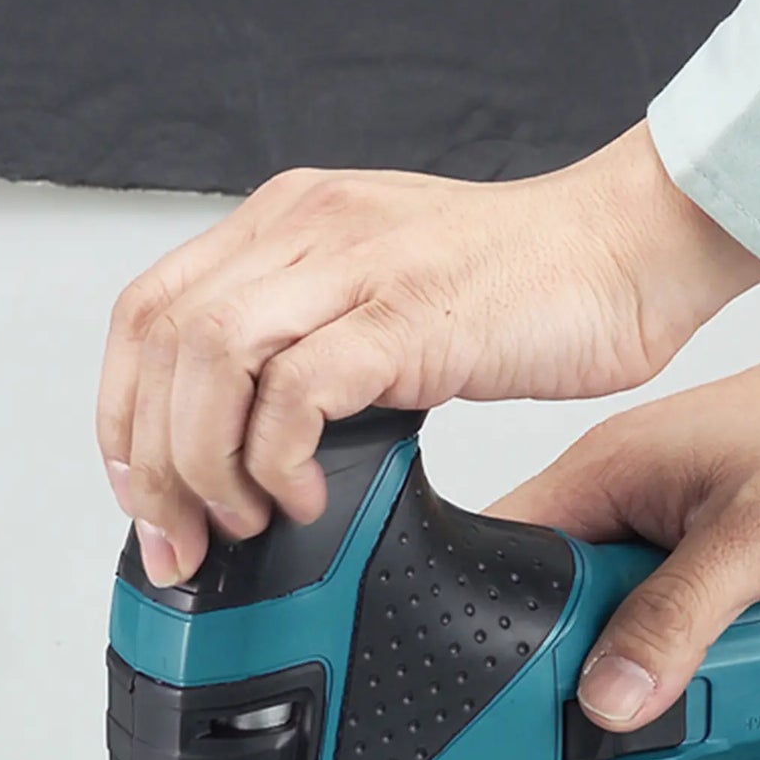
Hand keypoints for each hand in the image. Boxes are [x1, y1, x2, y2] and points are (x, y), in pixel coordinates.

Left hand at [97, 124, 759, 584]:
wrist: (632, 251)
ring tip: (245, 521)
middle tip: (183, 535)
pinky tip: (308, 497)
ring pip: (207, 361)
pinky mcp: (408, 317)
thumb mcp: (400, 297)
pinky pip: (296, 392)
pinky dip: (279, 458)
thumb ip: (330, 341)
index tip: (150, 488)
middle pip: (160, 339)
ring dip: (204, 462)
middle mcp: (311, 232)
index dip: (127, 409)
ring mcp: (357, 268)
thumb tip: (279, 438)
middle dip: (151, 458)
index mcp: (298, 224)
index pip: (152, 310)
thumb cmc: (540, 283)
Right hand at [492, 337, 759, 759]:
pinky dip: (712, 684)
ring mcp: (671, 538)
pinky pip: (686, 638)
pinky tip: (745, 721)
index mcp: (604, 476)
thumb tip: (609, 696)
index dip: (508, 641)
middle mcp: (626, 506)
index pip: (505, 561)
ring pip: (632, 641)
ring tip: (705, 744)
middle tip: (635, 741)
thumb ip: (679, 617)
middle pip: (568, 621)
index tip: (536, 714)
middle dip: (599, 693)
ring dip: (668, 699)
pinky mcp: (714, 564)